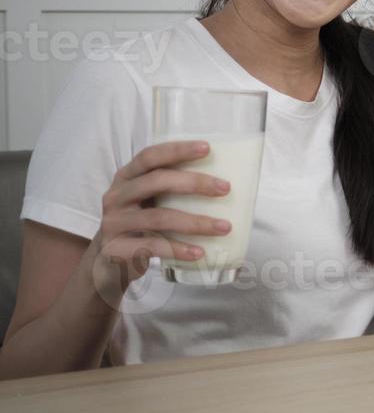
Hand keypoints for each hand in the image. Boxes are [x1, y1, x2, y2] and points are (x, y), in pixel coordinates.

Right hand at [84, 140, 231, 308]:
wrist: (108, 264)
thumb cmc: (140, 226)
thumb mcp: (149, 203)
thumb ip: (172, 191)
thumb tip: (225, 183)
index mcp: (126, 178)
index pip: (149, 156)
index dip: (176, 150)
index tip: (207, 148)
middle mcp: (116, 196)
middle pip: (156, 182)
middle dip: (194, 183)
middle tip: (226, 188)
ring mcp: (113, 223)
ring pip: (158, 217)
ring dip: (196, 222)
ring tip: (225, 227)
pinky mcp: (115, 249)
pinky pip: (151, 246)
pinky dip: (178, 249)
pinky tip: (199, 252)